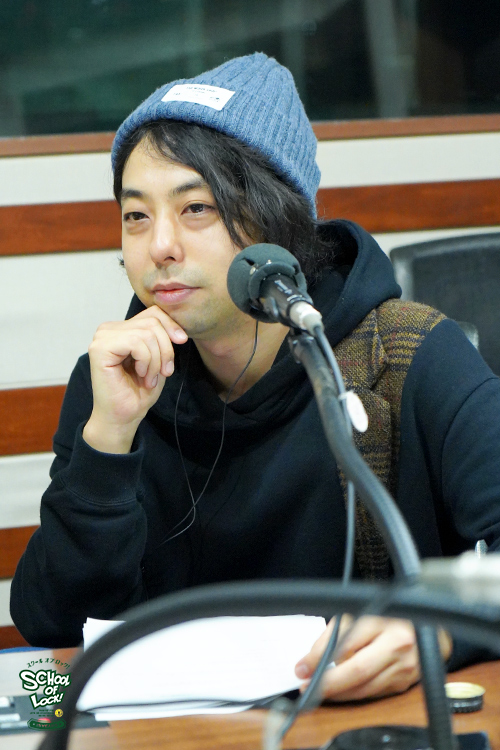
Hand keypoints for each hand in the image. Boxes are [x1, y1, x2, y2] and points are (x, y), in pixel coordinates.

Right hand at [83, 306, 187, 452]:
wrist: (123, 417)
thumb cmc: (138, 392)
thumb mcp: (158, 359)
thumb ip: (162, 338)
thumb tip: (178, 328)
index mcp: (122, 329)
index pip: (154, 313)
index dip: (171, 326)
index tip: (182, 342)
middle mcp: (109, 329)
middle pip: (152, 321)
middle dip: (166, 348)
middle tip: (164, 372)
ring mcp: (102, 337)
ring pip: (146, 333)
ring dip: (156, 360)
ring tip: (150, 378)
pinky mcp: (100, 348)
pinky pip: (136, 342)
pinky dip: (147, 361)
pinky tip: (141, 375)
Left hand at [295, 616, 452, 701]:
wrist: (425, 628)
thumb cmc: (387, 618)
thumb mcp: (359, 614)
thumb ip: (335, 634)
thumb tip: (310, 660)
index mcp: (383, 622)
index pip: (346, 642)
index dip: (320, 657)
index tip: (302, 667)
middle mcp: (397, 645)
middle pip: (358, 671)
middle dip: (328, 683)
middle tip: (307, 686)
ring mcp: (404, 667)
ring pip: (364, 688)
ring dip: (337, 693)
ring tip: (317, 690)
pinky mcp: (404, 684)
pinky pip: (373, 694)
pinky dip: (353, 694)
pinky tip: (339, 691)